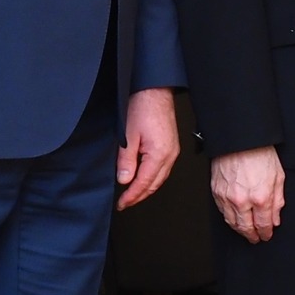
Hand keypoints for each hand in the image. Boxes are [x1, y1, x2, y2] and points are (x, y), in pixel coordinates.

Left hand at [115, 87, 179, 209]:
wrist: (155, 90)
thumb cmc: (143, 107)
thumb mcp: (128, 135)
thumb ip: (126, 160)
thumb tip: (125, 180)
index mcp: (159, 154)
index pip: (144, 183)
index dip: (132, 196)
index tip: (122, 203)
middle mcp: (170, 155)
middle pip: (154, 184)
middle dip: (139, 196)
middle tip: (126, 203)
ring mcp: (173, 151)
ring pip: (160, 178)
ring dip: (146, 188)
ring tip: (132, 195)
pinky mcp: (171, 146)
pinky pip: (163, 169)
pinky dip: (152, 178)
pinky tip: (144, 178)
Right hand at [211, 146, 283, 243]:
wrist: (240, 139)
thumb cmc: (259, 153)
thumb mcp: (278, 177)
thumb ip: (277, 201)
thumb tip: (274, 218)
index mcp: (260, 198)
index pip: (263, 225)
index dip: (265, 233)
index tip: (266, 235)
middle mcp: (242, 200)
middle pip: (246, 228)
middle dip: (251, 235)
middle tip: (255, 238)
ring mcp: (227, 197)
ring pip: (232, 222)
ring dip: (239, 229)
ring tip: (245, 231)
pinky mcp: (216, 191)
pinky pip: (222, 211)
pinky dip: (228, 217)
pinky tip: (234, 218)